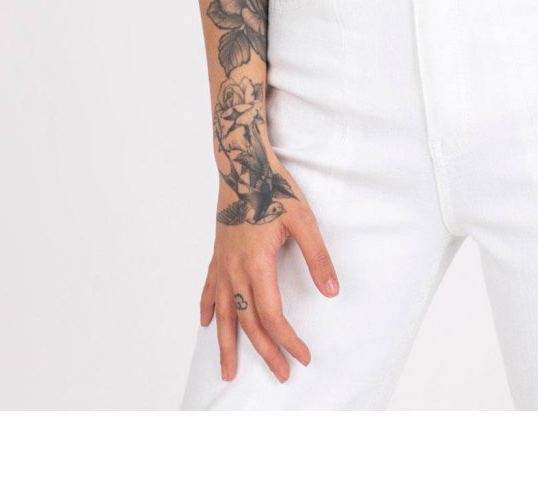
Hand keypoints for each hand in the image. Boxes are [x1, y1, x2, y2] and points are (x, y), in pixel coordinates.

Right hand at [198, 156, 339, 383]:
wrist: (241, 163)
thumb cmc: (274, 188)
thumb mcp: (303, 219)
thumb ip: (317, 256)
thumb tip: (332, 292)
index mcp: (257, 264)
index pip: (272, 315)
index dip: (287, 340)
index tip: (303, 356)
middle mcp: (235, 269)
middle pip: (247, 322)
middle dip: (264, 352)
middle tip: (281, 375)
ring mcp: (222, 263)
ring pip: (222, 313)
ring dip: (226, 344)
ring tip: (227, 371)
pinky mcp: (217, 253)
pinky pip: (208, 288)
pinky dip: (207, 308)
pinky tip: (205, 323)